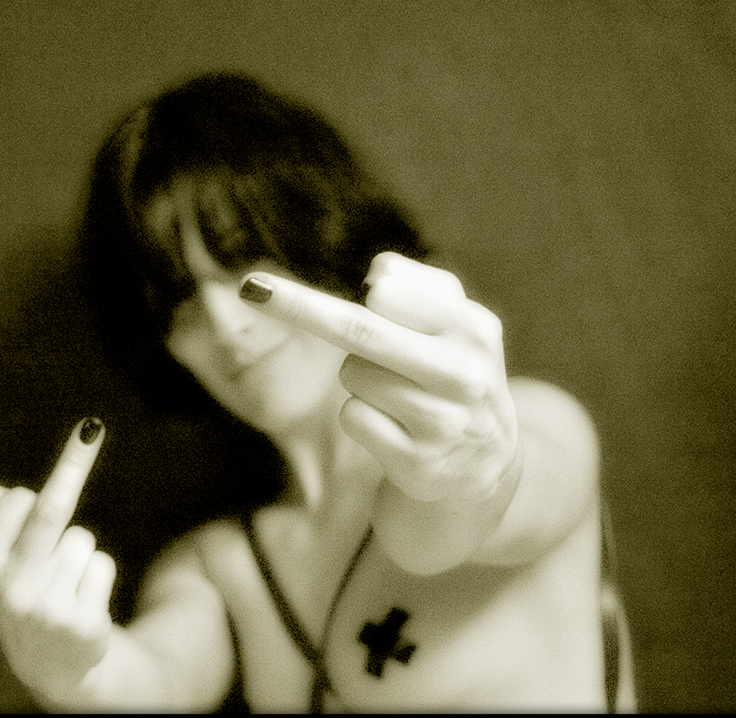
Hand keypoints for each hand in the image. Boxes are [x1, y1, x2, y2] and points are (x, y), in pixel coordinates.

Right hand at [0, 417, 115, 699]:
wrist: (52, 664)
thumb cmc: (23, 593)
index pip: (13, 502)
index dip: (32, 491)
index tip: (58, 457)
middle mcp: (7, 592)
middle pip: (49, 510)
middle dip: (72, 464)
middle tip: (90, 428)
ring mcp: (46, 610)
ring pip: (82, 539)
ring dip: (81, 550)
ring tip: (64, 581)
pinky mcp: (82, 624)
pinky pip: (102, 564)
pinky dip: (98, 573)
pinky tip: (82, 600)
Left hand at [241, 253, 518, 502]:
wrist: (485, 463)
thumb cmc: (452, 372)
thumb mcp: (455, 323)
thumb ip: (418, 284)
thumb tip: (377, 272)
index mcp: (473, 328)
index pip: (389, 295)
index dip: (346, 290)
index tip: (274, 280)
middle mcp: (463, 374)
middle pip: (360, 331)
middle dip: (299, 306)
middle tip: (250, 287)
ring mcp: (441, 422)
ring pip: (352, 374)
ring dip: (360, 379)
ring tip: (398, 393)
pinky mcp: (416, 462)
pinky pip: (352, 416)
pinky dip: (360, 415)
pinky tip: (393, 426)